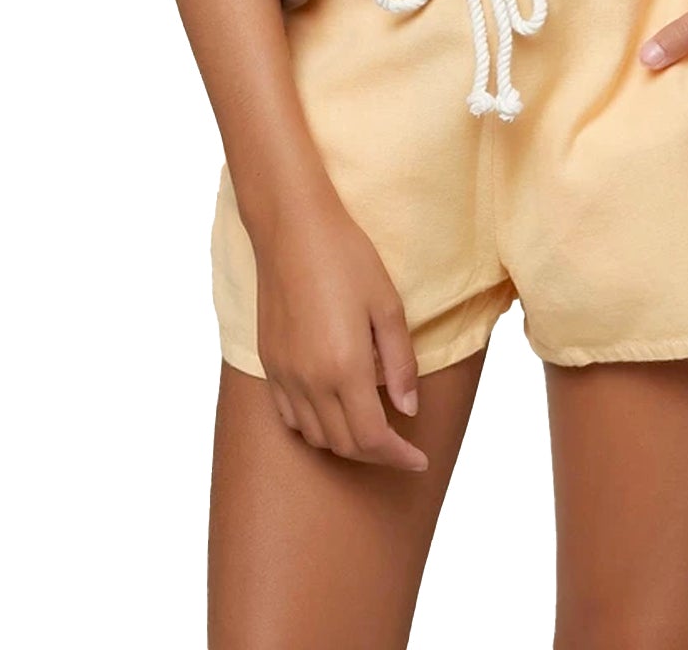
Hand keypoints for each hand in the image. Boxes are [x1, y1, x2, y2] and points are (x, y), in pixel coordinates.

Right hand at [251, 196, 430, 472]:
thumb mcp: (388, 305)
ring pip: (316, 436)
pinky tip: (332, 410)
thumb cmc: (346, 258)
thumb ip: (400, 363)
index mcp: (344, 367)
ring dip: (346, 443)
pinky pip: (289, 417)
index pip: (373, 438)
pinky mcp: (269, 363)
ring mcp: (284, 374)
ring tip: (372, 428)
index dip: (399, 456)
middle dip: (378, 455)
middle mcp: (309, 380)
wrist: (292, 228)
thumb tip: (408, 409)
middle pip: (345, 445)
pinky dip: (314, 428)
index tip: (418, 460)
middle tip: (402, 447)